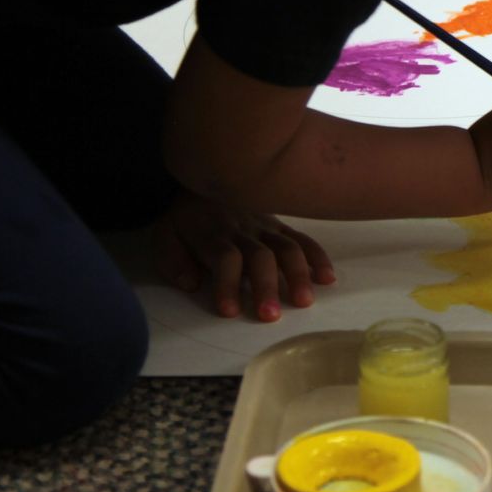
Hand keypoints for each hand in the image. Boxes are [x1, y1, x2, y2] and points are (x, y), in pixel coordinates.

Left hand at [149, 190, 334, 320]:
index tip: (230, 311)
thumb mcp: (164, 236)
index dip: (228, 284)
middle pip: (259, 257)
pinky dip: (317, 257)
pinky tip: (326, 278)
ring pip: (286, 248)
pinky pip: (302, 239)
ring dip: (297, 274)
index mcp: (213, 236)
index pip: (224, 260)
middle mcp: (243, 231)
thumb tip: (192, 284)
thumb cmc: (184, 218)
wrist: (203, 175)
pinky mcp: (280, 225)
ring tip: (304, 301)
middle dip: (266, 286)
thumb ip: (174, 261)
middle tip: (270, 315)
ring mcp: (265, 226)